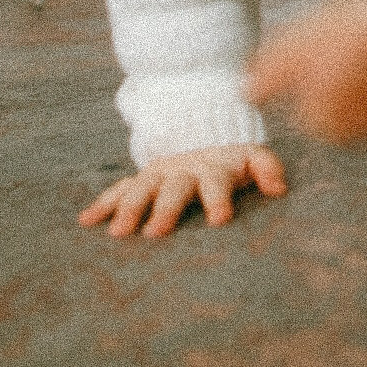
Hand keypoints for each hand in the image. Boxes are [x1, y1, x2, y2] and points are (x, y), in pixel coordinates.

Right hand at [78, 143, 286, 237]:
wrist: (203, 133)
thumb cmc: (233, 162)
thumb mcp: (253, 158)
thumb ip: (268, 168)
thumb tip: (279, 188)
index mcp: (213, 168)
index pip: (216, 182)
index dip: (218, 199)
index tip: (220, 220)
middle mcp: (183, 170)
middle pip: (173, 188)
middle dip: (164, 209)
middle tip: (155, 234)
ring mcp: (159, 174)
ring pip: (141, 188)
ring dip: (128, 208)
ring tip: (118, 233)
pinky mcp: (141, 179)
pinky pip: (118, 189)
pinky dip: (103, 203)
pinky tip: (86, 221)